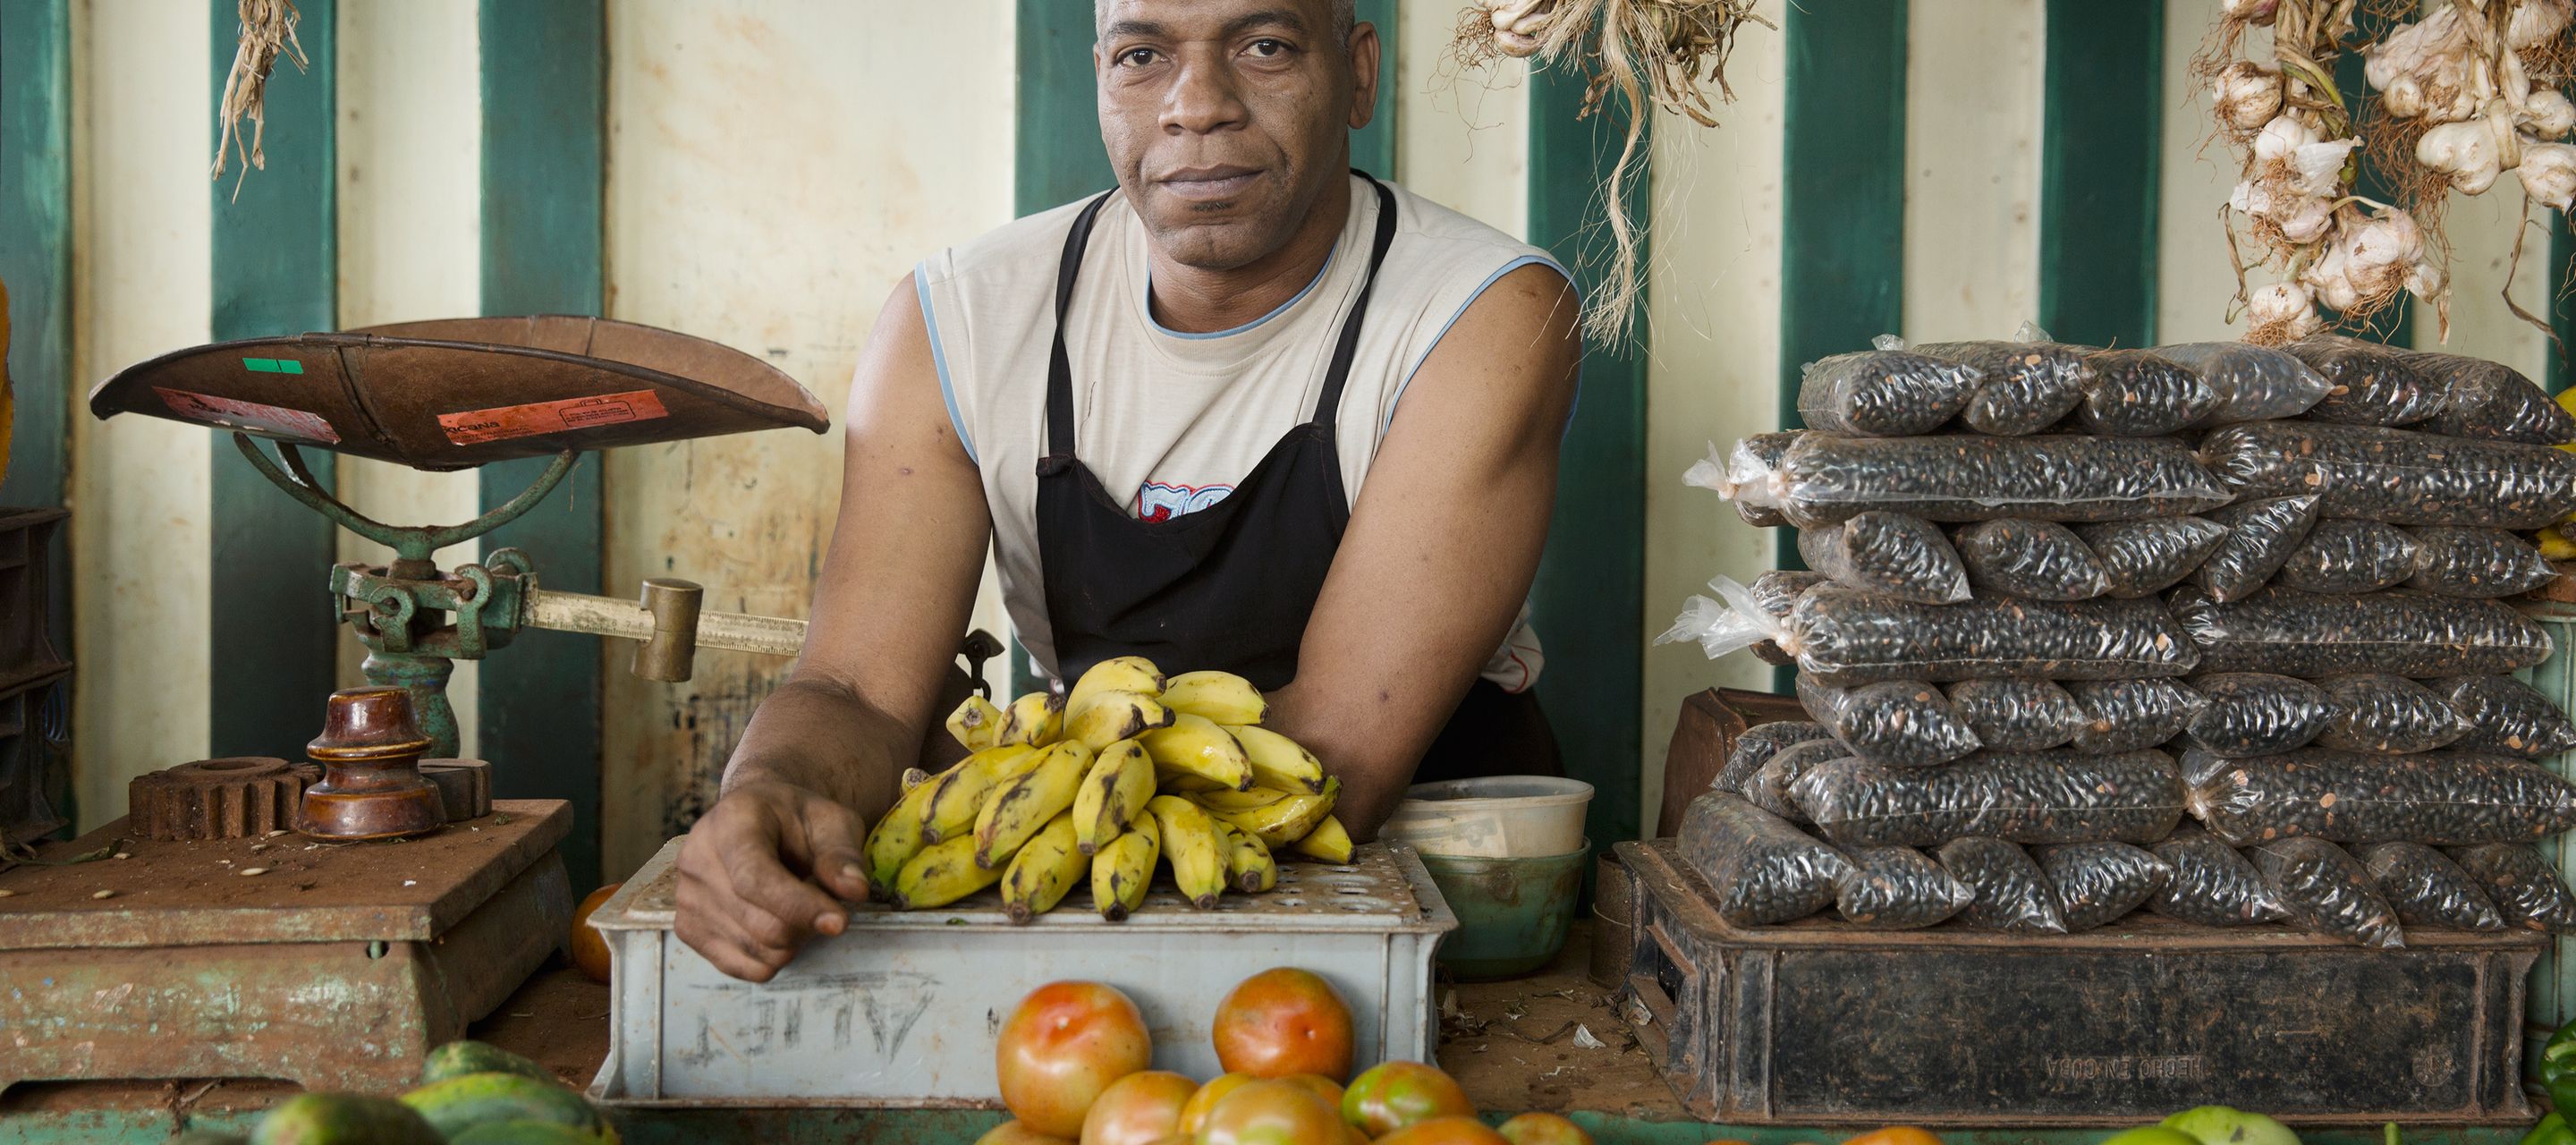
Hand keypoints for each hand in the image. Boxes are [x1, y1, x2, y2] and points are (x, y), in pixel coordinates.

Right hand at [675, 778, 872, 981]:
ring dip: (793, 941)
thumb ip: (842, 854)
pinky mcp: (686, 928)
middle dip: (807, 925)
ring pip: (756, 951)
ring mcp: (686, 897)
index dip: (799, 906)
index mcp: (731, 823)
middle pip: (760, 924)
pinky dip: (772, 957)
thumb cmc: (796, 820)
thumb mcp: (830, 821)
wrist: (757, 820)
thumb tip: (854, 889)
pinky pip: (742, 967)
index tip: (839, 921)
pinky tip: (775, 923)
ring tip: (796, 907)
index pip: (755, 879)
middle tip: (824, 903)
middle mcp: (697, 859)